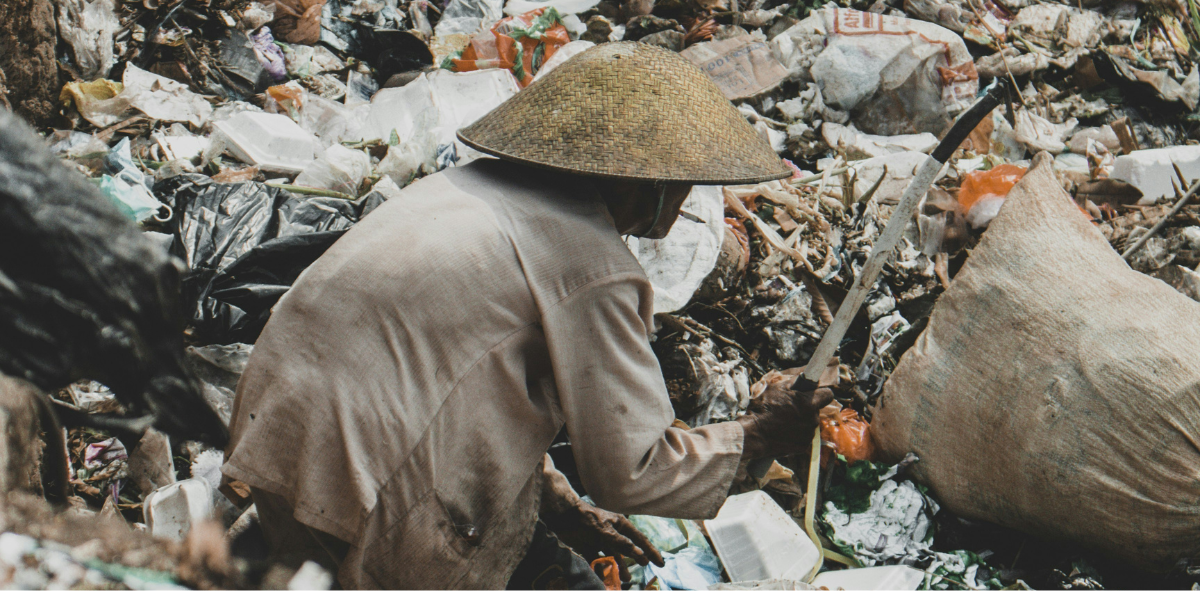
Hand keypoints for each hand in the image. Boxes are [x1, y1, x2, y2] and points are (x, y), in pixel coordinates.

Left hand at [544, 502, 664, 580]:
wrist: (561, 515)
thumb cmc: (586, 519)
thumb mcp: (606, 532)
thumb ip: (622, 544)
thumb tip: (640, 555)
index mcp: (620, 525)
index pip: (639, 540)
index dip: (650, 552)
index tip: (660, 563)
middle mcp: (612, 532)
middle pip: (626, 550)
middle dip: (631, 563)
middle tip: (634, 577)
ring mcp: (600, 539)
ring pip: (612, 556)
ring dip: (616, 568)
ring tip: (622, 579)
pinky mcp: (587, 545)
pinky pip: (597, 560)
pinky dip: (600, 568)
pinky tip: (602, 577)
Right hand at [736, 377, 833, 459]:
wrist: (754, 434)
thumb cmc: (763, 409)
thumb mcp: (775, 389)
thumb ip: (793, 383)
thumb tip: (803, 379)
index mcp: (808, 403)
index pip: (828, 394)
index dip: (820, 392)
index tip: (813, 393)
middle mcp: (813, 419)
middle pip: (815, 410)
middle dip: (805, 408)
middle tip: (789, 408)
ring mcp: (809, 434)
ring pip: (809, 423)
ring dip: (800, 421)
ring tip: (783, 421)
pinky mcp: (803, 446)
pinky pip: (803, 436)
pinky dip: (796, 434)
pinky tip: (783, 432)